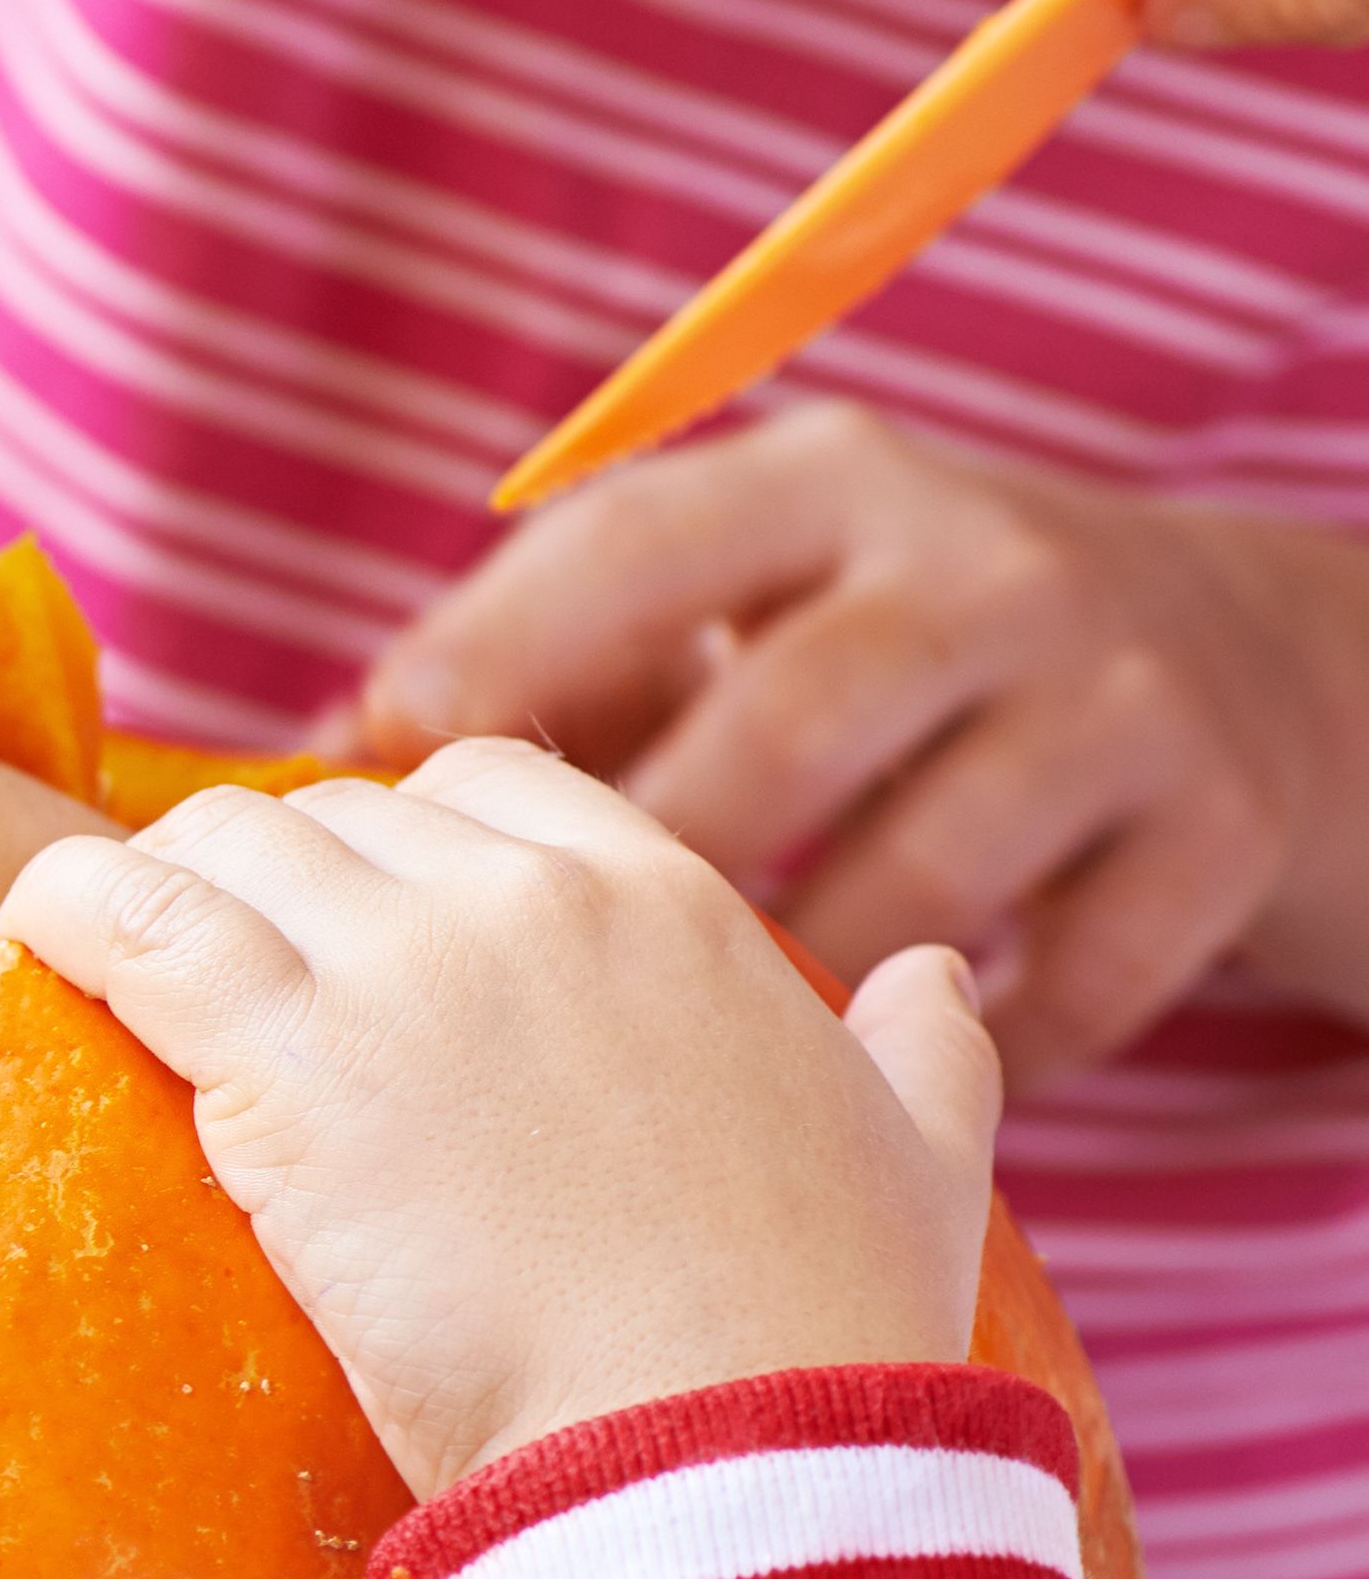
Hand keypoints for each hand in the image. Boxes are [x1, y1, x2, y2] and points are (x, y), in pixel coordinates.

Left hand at [0, 747, 999, 1498]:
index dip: (395, 849)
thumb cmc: (823, 1337)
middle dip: (266, 886)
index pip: (487, 786)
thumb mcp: (927, 1158)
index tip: (348, 932)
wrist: (726, 1457)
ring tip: (111, 978)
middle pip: (330, 816)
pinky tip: (29, 948)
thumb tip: (939, 981)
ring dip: (153, 900)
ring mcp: (402, 965)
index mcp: (667, 903)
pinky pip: (124, 916)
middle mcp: (528, 899)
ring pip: (218, 845)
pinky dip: (59, 912)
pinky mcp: (282, 1055)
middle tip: (212, 984)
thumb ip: (929, 1054)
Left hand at [350, 406, 1368, 1087]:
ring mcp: (1120, 705)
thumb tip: (327, 766)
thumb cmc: (889, 665)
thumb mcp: (765, 599)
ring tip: (683, 1064)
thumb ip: (578, 663)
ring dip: (786, 985)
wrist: (1252, 676)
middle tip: (527, 982)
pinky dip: (956, 1059)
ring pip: (910, 882)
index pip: (634, 552)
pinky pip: (1061, 990)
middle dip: (642, 869)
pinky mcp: (1217, 838)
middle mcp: (984, 576)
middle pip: (771, 732)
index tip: (382, 754)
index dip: (493, 654)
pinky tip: (868, 1089)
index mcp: (832, 489)